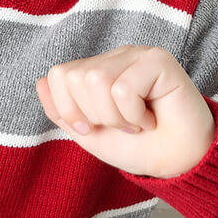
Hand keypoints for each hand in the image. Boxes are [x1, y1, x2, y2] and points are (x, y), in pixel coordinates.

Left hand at [36, 45, 214, 177]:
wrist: (177, 162)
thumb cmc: (138, 147)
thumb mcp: (89, 133)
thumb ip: (62, 110)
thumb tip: (40, 81)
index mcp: (97, 69)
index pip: (58, 75)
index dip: (69, 109)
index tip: (94, 127)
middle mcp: (115, 57)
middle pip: (76, 78)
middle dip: (96, 115)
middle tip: (122, 124)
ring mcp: (137, 55)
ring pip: (98, 81)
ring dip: (116, 117)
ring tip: (136, 122)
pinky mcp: (159, 60)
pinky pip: (124, 89)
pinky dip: (135, 114)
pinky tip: (151, 118)